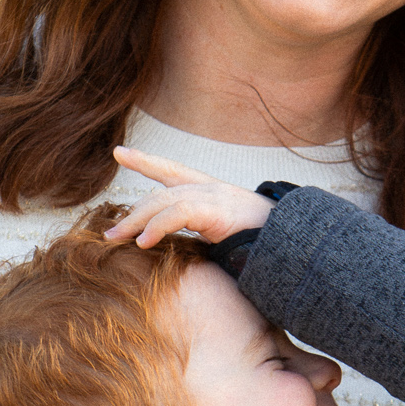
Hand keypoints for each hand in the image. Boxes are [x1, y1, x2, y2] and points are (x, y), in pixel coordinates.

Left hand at [106, 146, 274, 246]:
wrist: (295, 243)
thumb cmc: (265, 245)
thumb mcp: (231, 237)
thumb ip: (209, 236)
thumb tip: (186, 252)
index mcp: (213, 193)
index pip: (173, 171)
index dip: (147, 161)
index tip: (120, 152)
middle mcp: (211, 188)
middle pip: (161, 191)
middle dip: (133, 210)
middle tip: (109, 232)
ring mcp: (215, 196)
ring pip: (164, 201)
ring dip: (137, 221)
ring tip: (116, 239)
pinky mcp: (217, 210)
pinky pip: (178, 214)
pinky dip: (157, 227)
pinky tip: (143, 243)